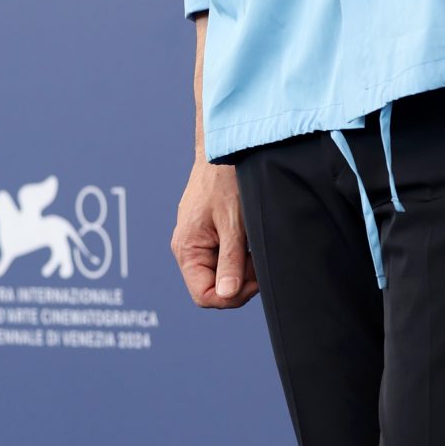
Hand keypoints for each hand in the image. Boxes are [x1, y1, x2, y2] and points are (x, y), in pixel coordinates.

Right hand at [171, 159, 258, 307]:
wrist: (224, 149)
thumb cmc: (226, 180)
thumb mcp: (233, 224)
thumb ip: (230, 261)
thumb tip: (227, 294)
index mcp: (187, 249)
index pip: (204, 295)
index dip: (231, 296)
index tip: (254, 280)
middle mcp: (188, 249)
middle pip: (215, 287)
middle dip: (240, 280)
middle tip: (258, 258)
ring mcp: (199, 241)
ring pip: (223, 272)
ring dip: (243, 266)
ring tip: (254, 242)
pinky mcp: (210, 234)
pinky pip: (226, 256)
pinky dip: (242, 253)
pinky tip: (251, 237)